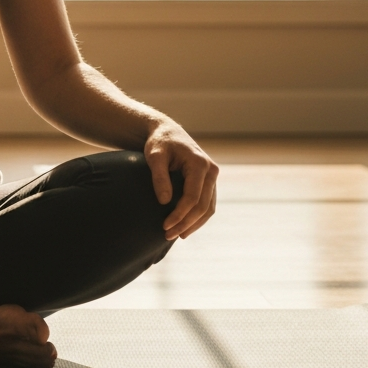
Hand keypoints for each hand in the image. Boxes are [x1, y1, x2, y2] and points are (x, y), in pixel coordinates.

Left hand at [144, 120, 218, 239]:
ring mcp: (212, 177)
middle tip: (168, 235)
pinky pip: (208, 204)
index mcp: (200, 164)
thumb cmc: (159, 143)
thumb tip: (164, 202)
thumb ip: (159, 177)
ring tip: (177, 235)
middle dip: (186, 223)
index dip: (180, 214)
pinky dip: (198, 217)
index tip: (165, 225)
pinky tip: (185, 226)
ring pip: (209, 208)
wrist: (167, 132)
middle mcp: (211, 171)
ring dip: (194, 224)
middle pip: (203, 206)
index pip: (192, 197)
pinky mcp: (209, 182)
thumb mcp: (154, 156)